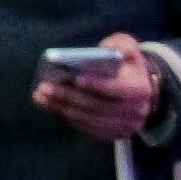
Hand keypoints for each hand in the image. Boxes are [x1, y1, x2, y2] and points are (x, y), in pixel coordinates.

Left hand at [29, 38, 161, 140]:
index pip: (118, 88)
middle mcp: (136, 111)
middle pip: (99, 107)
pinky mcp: (114, 134)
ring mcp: (125, 126)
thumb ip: (121, 45)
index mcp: (139, 88)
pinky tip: (52, 106)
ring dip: (63, 109)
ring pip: (91, 120)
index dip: (97, 84)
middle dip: (70, 97)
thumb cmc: (126, 64)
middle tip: (45, 87)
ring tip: (41, 96)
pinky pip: (89, 129)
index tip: (75, 78)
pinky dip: (69, 118)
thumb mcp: (127, 47)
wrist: (140, 89)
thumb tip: (111, 50)